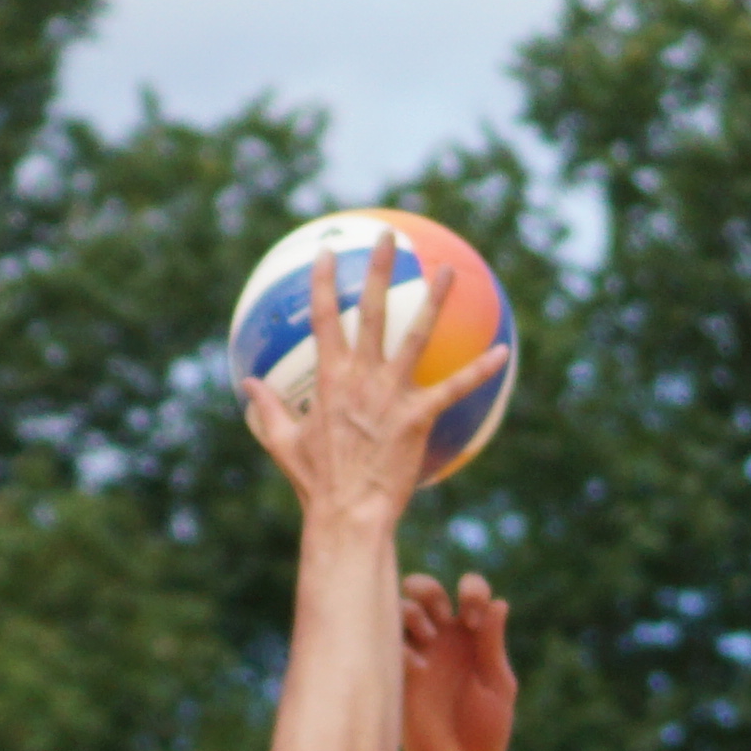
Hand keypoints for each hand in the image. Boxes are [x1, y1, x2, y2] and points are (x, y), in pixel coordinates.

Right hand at [244, 223, 450, 530]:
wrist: (347, 515)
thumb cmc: (316, 483)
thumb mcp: (282, 442)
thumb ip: (267, 409)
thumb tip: (248, 385)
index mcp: (329, 379)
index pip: (323, 318)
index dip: (323, 282)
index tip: (327, 252)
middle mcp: (361, 377)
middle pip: (371, 310)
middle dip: (378, 268)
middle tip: (389, 236)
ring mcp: (391, 394)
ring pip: (416, 335)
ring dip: (434, 300)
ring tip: (449, 271)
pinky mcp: (418, 417)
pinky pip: (454, 388)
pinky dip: (480, 370)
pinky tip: (502, 351)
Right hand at [401, 575, 522, 750]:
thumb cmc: (487, 730)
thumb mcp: (496, 684)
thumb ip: (492, 644)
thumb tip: (499, 603)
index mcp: (471, 634)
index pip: (469, 591)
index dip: (471, 591)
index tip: (476, 621)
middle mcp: (441, 638)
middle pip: (426, 589)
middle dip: (430, 588)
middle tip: (447, 614)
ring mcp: (416, 655)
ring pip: (399, 609)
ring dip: (413, 611)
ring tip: (430, 638)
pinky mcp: (396, 677)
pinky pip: (387, 645)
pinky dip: (402, 644)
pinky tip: (419, 666)